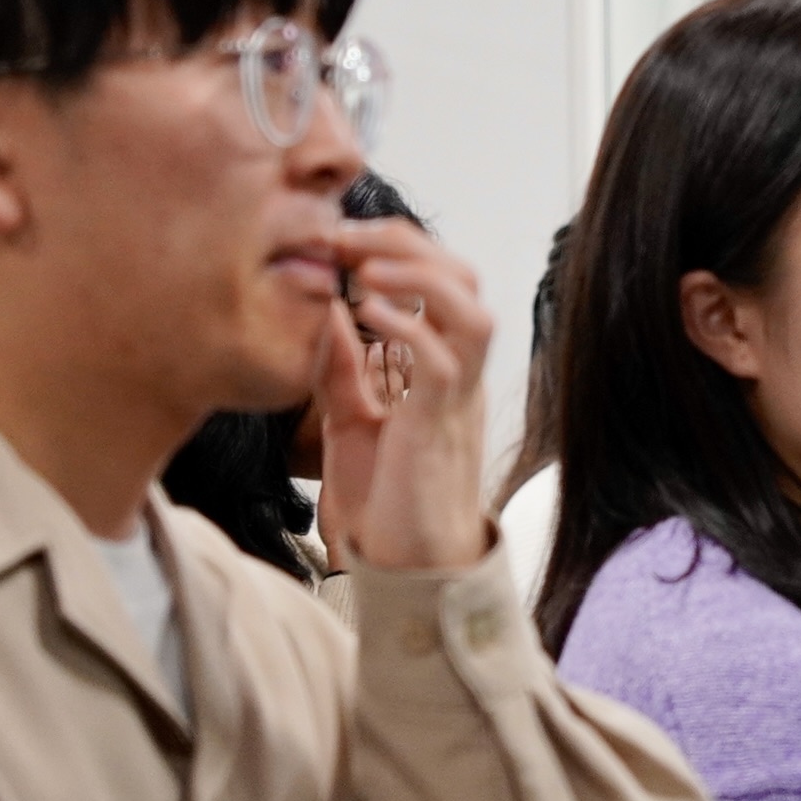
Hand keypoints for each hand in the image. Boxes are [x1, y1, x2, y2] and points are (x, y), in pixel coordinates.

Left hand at [315, 217, 493, 571]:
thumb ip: (344, 365)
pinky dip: (410, 325)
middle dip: (406, 242)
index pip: (439, 279)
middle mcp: (461, 373)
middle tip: (346, 235)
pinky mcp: (443, 425)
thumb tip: (328, 309)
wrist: (410, 565)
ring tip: (367, 266)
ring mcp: (458, 397)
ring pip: (472, 311)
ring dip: (420, 274)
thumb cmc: (387, 500)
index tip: (338, 235)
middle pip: (465, 279)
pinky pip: (446, 360)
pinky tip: (368, 310)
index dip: (395, 244)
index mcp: (441, 365)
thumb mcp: (353, 417)